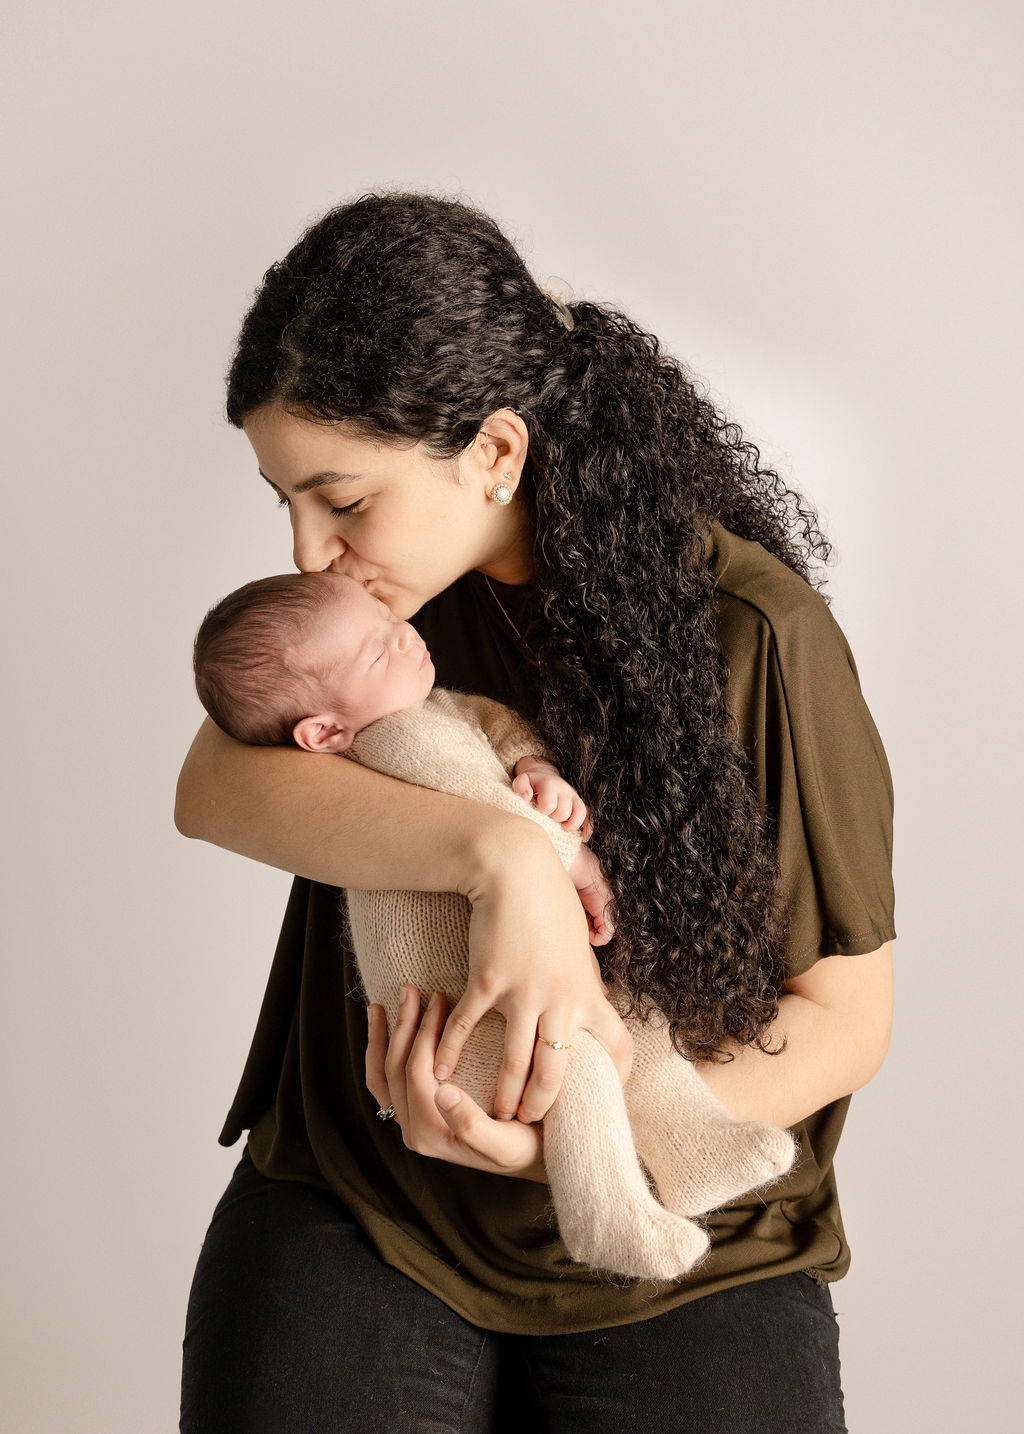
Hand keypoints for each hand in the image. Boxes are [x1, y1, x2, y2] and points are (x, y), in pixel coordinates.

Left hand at [366, 985, 546, 1178]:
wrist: (534, 1157)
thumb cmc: (525, 1148)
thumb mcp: (505, 1143)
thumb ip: (470, 1124)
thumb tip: (442, 1092)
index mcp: (430, 1134)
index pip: (417, 1073)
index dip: (424, 1033)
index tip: (439, 999)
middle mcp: (414, 1131)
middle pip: (395, 1070)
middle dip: (402, 1027)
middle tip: (411, 990)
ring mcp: (411, 1123)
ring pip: (383, 1076)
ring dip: (383, 1039)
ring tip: (381, 1005)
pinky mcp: (415, 1114)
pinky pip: (386, 1082)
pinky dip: (381, 1054)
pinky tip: (384, 1029)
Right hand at [438, 824, 632, 1122]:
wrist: (515, 867)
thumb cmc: (548, 899)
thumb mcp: (577, 942)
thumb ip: (582, 977)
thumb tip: (591, 995)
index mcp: (588, 991)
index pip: (616, 1047)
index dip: (614, 1080)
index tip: (605, 1099)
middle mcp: (561, 1000)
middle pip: (556, 1074)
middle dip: (542, 1106)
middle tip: (529, 1122)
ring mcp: (523, 993)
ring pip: (515, 1064)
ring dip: (503, 1095)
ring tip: (494, 1112)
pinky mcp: (487, 981)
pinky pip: (468, 1029)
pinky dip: (451, 1053)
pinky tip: (440, 1071)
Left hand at [511, 757, 593, 839]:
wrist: (543, 776)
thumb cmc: (531, 784)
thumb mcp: (523, 781)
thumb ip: (520, 787)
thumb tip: (526, 798)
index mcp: (549, 784)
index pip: (548, 805)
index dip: (541, 813)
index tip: (536, 814)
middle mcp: (564, 789)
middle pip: (563, 812)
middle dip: (553, 820)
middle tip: (545, 820)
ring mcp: (574, 796)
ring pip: (579, 814)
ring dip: (569, 825)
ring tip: (559, 828)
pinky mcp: (579, 804)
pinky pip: (588, 816)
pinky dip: (587, 828)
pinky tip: (582, 837)